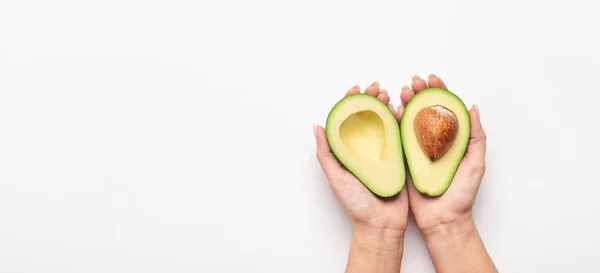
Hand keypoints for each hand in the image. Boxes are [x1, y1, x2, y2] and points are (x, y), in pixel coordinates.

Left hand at [314, 82, 407, 272]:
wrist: (381, 224)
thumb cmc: (356, 204)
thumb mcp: (336, 177)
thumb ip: (326, 152)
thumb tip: (316, 125)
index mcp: (348, 151)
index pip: (347, 119)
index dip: (351, 102)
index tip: (357, 89)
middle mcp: (365, 149)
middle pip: (367, 117)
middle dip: (371, 99)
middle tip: (377, 88)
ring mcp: (383, 153)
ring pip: (385, 122)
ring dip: (387, 106)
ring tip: (389, 95)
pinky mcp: (400, 158)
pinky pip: (401, 135)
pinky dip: (402, 121)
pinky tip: (403, 110)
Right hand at [402, 74, 496, 272]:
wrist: (442, 220)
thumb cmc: (461, 195)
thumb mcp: (475, 164)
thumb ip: (475, 137)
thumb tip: (472, 107)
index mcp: (452, 139)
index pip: (445, 108)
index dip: (438, 91)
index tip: (432, 79)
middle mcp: (433, 141)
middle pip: (425, 110)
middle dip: (419, 93)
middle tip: (413, 82)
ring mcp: (417, 149)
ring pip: (410, 120)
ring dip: (405, 103)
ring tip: (401, 91)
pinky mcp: (403, 159)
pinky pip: (397, 137)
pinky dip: (394, 122)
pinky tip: (392, 111)